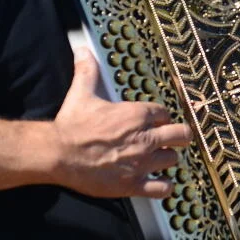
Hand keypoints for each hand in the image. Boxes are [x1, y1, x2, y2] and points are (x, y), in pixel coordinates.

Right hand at [48, 49, 191, 198]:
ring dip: (167, 159)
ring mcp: (141, 163)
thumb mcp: (81, 93)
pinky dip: (164, 186)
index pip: (165, 114)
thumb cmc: (71, 126)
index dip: (162, 118)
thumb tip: (83, 51)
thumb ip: (88, 71)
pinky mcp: (133, 184)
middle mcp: (145, 139)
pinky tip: (159, 182)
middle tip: (170, 139)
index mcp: (137, 115)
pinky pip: (162, 188)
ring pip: (173, 160)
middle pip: (181, 136)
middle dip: (177, 136)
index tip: (157, 122)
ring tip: (159, 159)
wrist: (58, 154)